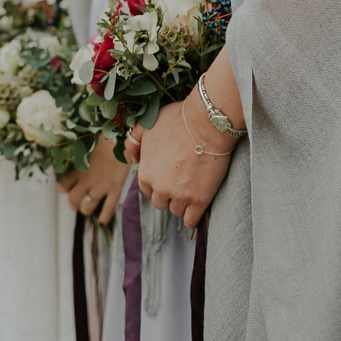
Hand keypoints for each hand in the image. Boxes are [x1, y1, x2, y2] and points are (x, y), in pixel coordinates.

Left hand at [57, 136, 129, 224]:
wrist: (121, 136)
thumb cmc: (100, 137)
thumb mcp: (82, 144)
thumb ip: (73, 155)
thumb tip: (60, 156)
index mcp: (75, 169)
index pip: (62, 187)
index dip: (64, 188)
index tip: (68, 186)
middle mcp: (85, 180)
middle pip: (72, 200)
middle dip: (74, 202)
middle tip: (78, 200)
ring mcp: (100, 186)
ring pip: (87, 207)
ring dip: (86, 209)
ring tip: (88, 206)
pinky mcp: (115, 188)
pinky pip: (109, 208)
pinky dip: (105, 216)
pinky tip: (102, 220)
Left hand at [133, 99, 233, 229]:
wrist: (207, 123)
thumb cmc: (178, 120)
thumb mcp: (147, 125)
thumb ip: (134, 141)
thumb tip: (132, 158)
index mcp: (145, 173)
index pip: (146, 190)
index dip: (156, 184)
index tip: (167, 178)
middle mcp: (159, 188)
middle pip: (160, 202)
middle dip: (168, 194)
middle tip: (180, 182)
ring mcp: (179, 195)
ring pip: (175, 211)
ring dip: (181, 203)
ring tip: (191, 188)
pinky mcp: (199, 200)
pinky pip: (190, 220)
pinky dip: (192, 216)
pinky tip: (197, 206)